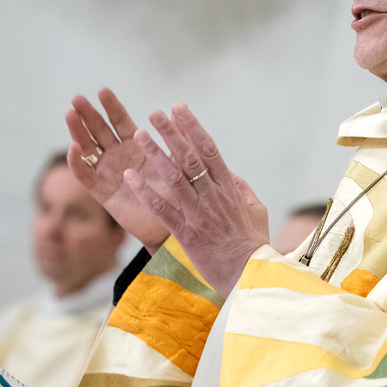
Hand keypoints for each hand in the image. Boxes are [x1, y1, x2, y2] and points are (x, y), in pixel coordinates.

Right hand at [65, 88, 171, 252]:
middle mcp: (118, 155)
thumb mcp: (178, 162)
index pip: (119, 120)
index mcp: (135, 144)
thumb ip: (176, 138)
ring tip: (70, 114)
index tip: (102, 90)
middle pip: (98, 130)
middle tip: (76, 98)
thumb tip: (177, 107)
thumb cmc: (177, 192)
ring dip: (77, 131)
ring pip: (87, 147)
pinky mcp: (101, 191)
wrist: (171, 224)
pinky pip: (85, 175)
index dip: (111, 106)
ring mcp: (107, 171)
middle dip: (87, 114)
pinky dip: (77, 162)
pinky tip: (74, 148)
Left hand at [123, 104, 268, 296]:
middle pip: (189, 158)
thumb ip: (241, 189)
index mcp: (229, 189)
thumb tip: (229, 173)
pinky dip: (146, 192)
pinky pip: (162, 209)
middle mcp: (212, 196)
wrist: (251, 277)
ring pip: (173, 178)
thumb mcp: (256, 211)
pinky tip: (130, 177)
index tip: (179, 110)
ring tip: (139, 134)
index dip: (192, 128)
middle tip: (155, 113)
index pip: (209, 150)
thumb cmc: (255, 246)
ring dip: (155, 154)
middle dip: (171, 133)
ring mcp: (198, 214)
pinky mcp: (186, 233)